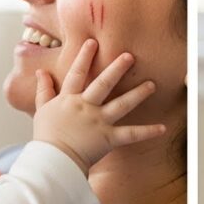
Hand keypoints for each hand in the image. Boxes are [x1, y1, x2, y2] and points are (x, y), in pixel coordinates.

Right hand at [33, 39, 165, 172]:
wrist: (52, 161)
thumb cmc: (46, 137)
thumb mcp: (41, 110)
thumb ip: (44, 90)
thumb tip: (41, 72)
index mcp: (69, 100)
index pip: (77, 74)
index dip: (84, 57)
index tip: (93, 42)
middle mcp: (86, 107)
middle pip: (103, 84)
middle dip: (117, 68)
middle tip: (130, 56)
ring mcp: (98, 122)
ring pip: (121, 105)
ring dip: (138, 94)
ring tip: (152, 84)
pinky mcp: (108, 138)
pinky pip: (130, 134)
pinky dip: (147, 132)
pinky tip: (162, 128)